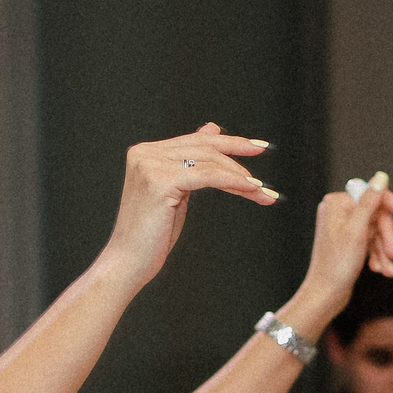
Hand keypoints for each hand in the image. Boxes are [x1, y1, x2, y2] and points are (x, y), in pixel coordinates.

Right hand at [103, 124, 277, 288]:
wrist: (127, 263)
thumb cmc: (151, 235)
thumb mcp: (177, 191)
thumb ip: (192, 161)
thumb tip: (212, 129)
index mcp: (146, 153)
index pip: (195, 142)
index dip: (228, 142)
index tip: (256, 146)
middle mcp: (145, 153)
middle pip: (203, 147)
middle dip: (238, 152)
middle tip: (265, 153)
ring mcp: (150, 165)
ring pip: (208, 161)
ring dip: (240, 175)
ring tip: (262, 189)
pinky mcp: (160, 182)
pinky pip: (206, 176)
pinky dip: (232, 181)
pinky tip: (250, 189)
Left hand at [294, 172, 392, 321]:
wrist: (325, 296)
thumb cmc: (337, 265)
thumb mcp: (357, 231)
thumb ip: (370, 201)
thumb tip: (382, 176)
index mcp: (338, 202)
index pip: (377, 198)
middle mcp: (339, 210)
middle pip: (379, 217)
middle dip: (389, 238)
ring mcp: (343, 225)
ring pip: (377, 232)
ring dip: (385, 251)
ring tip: (388, 270)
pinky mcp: (348, 241)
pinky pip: (371, 242)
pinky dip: (378, 255)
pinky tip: (381, 270)